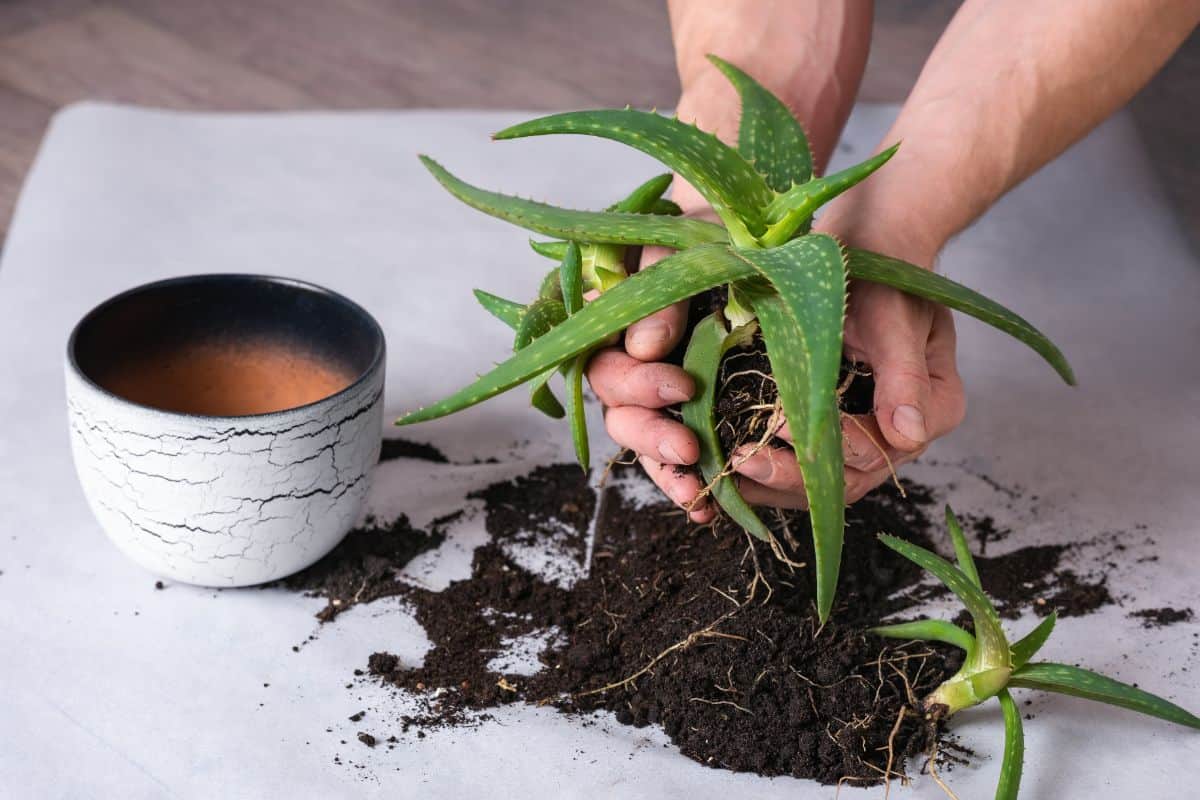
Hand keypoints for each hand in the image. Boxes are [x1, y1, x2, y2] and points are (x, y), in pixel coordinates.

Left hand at [586, 199, 965, 517]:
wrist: (866, 249)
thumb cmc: (882, 274)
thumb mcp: (893, 316)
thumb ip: (902, 375)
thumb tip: (908, 434)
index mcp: (931, 408)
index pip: (884, 449)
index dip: (836, 448)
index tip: (786, 427)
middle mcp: (898, 432)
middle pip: (847, 478)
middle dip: (791, 475)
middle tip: (741, 461)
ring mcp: (862, 435)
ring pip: (818, 482)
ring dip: (769, 483)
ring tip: (722, 476)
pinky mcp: (826, 428)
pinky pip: (796, 463)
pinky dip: (761, 471)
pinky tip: (721, 471)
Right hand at [586, 218, 716, 522]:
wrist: (753, 230)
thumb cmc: (710, 227)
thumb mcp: (684, 239)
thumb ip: (660, 288)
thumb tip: (645, 347)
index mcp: (610, 319)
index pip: (604, 364)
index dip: (637, 384)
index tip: (681, 384)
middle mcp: (625, 360)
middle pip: (617, 409)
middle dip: (651, 432)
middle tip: (690, 446)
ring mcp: (655, 390)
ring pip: (642, 441)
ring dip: (666, 469)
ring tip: (696, 491)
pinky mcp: (687, 410)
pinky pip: (676, 455)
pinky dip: (687, 483)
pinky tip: (707, 509)